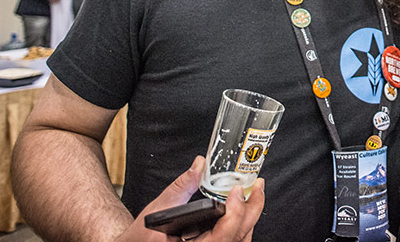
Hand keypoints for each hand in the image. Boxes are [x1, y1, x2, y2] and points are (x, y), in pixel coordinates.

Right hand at [118, 156, 263, 241]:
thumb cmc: (142, 236)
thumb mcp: (160, 208)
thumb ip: (182, 186)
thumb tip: (199, 165)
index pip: (223, 237)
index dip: (235, 214)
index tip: (237, 192)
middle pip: (237, 237)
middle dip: (251, 211)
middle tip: (257, 187)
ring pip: (239, 240)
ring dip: (249, 217)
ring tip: (254, 194)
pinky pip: (233, 240)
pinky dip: (241, 224)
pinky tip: (243, 207)